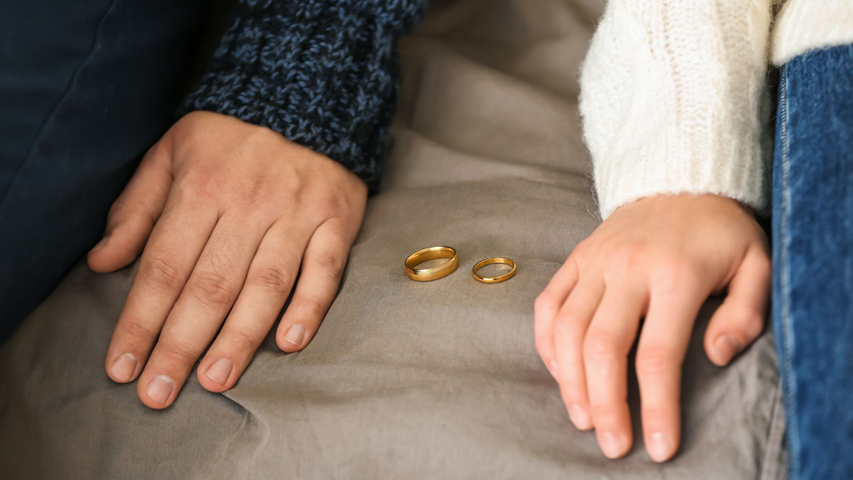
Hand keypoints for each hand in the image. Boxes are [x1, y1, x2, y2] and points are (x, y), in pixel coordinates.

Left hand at [88, 111, 366, 408]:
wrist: (308, 98)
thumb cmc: (231, 136)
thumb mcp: (171, 153)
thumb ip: (136, 207)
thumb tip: (103, 261)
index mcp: (202, 187)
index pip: (163, 266)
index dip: (140, 320)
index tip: (122, 366)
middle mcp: (249, 204)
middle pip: (210, 285)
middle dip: (180, 344)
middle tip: (160, 393)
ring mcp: (296, 215)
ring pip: (265, 285)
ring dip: (239, 337)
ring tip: (215, 381)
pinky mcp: (335, 222)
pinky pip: (324, 271)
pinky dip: (310, 308)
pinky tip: (289, 344)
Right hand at [534, 195, 769, 461]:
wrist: (678, 179)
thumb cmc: (720, 232)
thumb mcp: (756, 264)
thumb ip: (745, 313)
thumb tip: (716, 356)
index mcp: (676, 274)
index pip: (658, 352)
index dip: (656, 406)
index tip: (657, 446)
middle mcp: (627, 268)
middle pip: (602, 346)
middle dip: (604, 404)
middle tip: (612, 444)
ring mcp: (594, 262)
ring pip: (566, 330)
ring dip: (570, 382)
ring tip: (583, 418)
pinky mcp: (575, 259)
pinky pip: (547, 306)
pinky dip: (547, 345)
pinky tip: (561, 374)